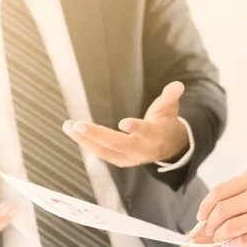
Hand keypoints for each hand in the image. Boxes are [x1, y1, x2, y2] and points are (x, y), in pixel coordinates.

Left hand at [62, 81, 187, 166]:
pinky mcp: (120, 160)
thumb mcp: (170, 108)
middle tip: (77, 124)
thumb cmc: (165, 123)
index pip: (145, 133)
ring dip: (85, 140)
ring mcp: (130, 158)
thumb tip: (178, 85)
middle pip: (118, 145)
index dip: (136, 128)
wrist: (167, 147)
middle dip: (97, 135)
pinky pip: (101, 153)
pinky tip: (73, 132)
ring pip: (105, 152)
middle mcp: (142, 151)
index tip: (123, 123)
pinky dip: (87, 143)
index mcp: (155, 136)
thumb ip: (171, 97)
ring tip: (67, 126)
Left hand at [197, 170, 246, 246]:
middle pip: (222, 211)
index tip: (201, 215)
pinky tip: (230, 246)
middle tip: (209, 230)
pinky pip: (246, 241)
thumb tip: (219, 203)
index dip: (205, 206)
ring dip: (219, 236)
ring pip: (231, 227)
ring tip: (219, 239)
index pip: (220, 192)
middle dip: (210, 224)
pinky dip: (233, 245)